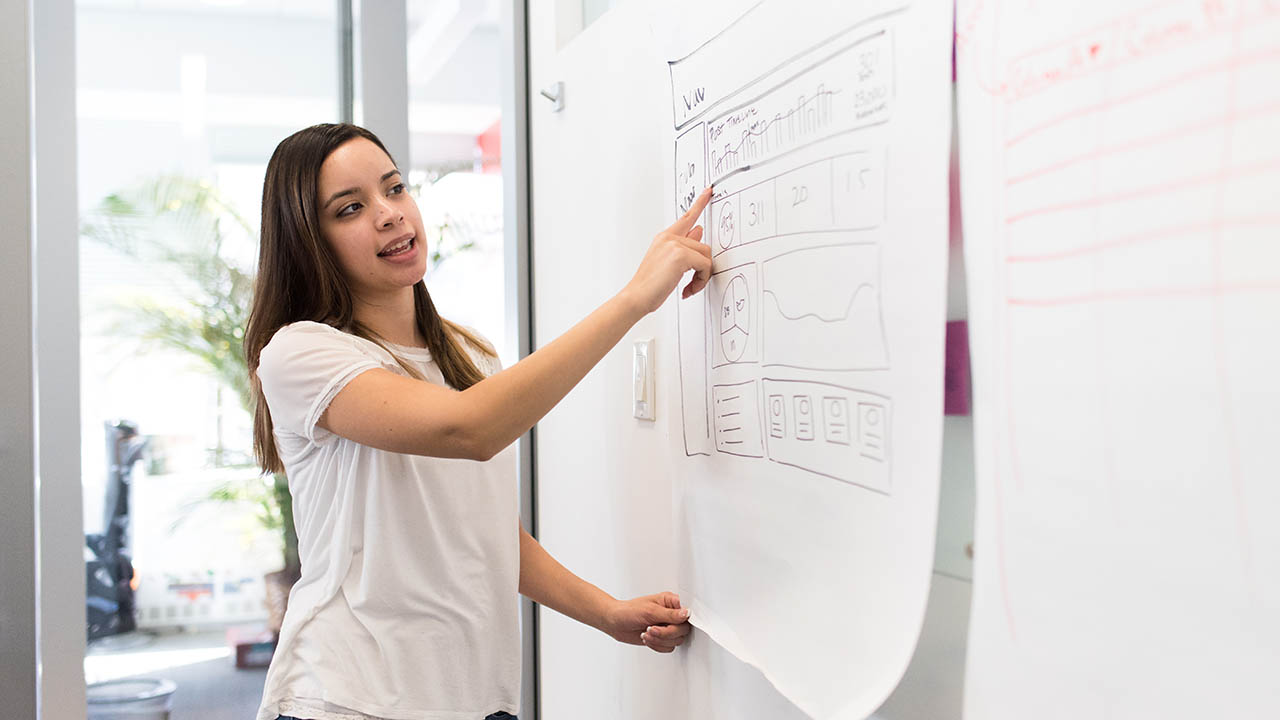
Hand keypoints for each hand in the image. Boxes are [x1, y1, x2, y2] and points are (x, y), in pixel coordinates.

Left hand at [600, 592, 691, 653]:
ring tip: (647, 633)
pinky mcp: (662, 638)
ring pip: (677, 640)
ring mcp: (667, 627)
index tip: (674, 624)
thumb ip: (670, 614)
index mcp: (671, 602)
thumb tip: (687, 613)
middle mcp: (671, 615)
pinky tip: (647, 638)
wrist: (615, 623)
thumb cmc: (628, 611)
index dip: (684, 620)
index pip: (687, 611)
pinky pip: (669, 647)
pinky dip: (657, 645)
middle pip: (683, 629)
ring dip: (660, 640)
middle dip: (666, 633)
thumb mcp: (650, 611)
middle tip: (652, 629)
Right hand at [620, 187, 714, 314]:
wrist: (636, 296)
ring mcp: (674, 244)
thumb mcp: (668, 262)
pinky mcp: (680, 255)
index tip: (709, 191)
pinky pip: (705, 265)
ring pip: (706, 256)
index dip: (700, 203)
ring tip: (689, 287)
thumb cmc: (649, 284)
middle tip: (694, 283)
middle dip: (703, 268)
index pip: (687, 218)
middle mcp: (669, 237)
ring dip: (702, 276)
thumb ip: (684, 246)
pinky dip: (701, 281)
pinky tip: (687, 289)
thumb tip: (699, 232)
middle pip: (704, 246)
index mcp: (665, 237)